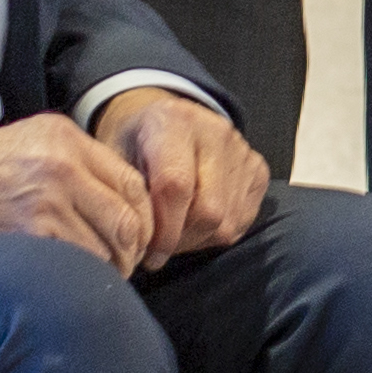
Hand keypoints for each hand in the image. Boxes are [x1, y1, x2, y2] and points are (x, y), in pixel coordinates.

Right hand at [0, 115, 157, 272]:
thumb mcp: (30, 143)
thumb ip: (78, 163)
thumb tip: (124, 202)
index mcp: (67, 138)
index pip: (132, 183)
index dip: (143, 217)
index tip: (137, 237)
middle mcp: (63, 164)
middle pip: (129, 219)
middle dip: (133, 250)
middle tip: (124, 265)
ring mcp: (48, 199)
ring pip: (108, 246)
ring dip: (109, 268)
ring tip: (97, 276)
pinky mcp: (30, 232)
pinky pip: (80, 262)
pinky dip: (83, 275)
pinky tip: (71, 278)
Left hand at [92, 89, 270, 263]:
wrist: (165, 119)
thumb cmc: (133, 143)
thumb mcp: (113, 158)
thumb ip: (126, 195)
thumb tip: (135, 242)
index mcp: (174, 122)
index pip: (176, 186)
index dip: (163, 230)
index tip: (148, 254)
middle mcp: (216, 132)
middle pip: (208, 210)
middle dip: (181, 240)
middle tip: (159, 248)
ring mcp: (242, 150)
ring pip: (227, 221)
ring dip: (198, 240)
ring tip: (175, 235)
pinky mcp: (258, 168)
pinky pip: (242, 219)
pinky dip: (217, 233)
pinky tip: (196, 224)